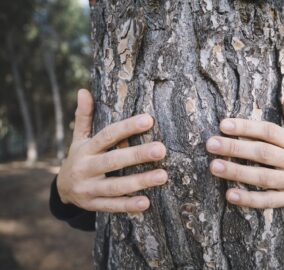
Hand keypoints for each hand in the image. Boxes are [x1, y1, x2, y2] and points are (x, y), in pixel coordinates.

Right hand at [57, 89, 167, 212]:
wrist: (62, 189)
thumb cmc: (79, 158)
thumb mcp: (79, 138)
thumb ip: (84, 117)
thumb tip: (83, 90)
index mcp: (85, 149)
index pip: (107, 135)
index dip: (127, 127)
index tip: (148, 120)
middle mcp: (85, 168)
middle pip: (113, 161)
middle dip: (137, 155)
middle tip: (161, 150)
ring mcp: (88, 189)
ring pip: (115, 186)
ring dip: (139, 181)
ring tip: (162, 176)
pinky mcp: (93, 205)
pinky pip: (111, 206)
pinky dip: (128, 205)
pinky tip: (146, 203)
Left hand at [206, 93, 283, 208]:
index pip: (269, 132)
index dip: (247, 127)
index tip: (223, 124)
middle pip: (263, 153)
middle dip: (235, 148)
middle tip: (211, 144)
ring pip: (263, 177)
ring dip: (237, 173)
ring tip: (214, 166)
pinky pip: (268, 201)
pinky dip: (249, 199)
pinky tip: (229, 195)